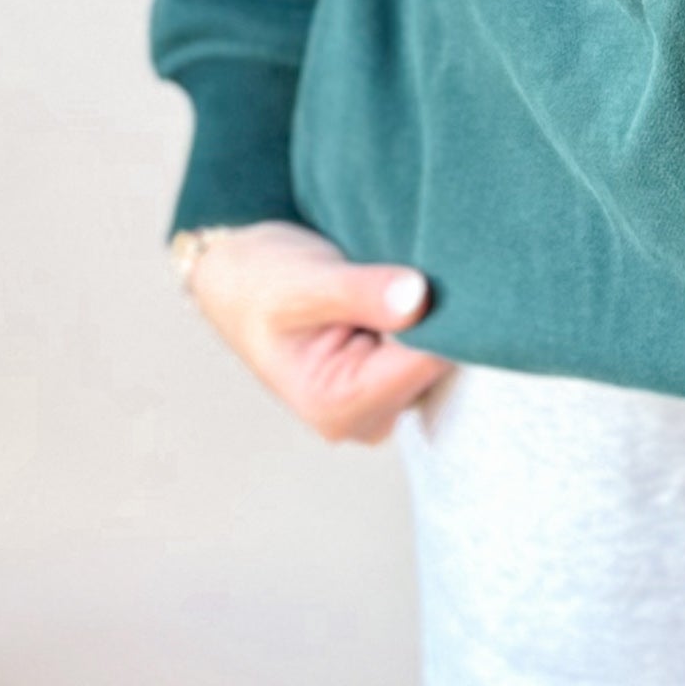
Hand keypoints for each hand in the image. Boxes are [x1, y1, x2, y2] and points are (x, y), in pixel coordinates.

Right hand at [179, 222, 455, 443]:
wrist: (241, 279)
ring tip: (395, 276)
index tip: (434, 270)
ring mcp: (385, 404)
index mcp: (338, 407)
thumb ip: (359, 292)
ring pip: (443, 357)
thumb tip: (417, 298)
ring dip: (435, 315)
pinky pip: (434, 351)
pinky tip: (401, 293)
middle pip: (441, 366)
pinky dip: (429, 319)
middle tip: (412, 265)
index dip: (442, 314)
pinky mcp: (396, 383)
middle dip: (440, 316)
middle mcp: (367, 420)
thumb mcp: (302, 281)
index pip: (427, 364)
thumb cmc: (260, 282)